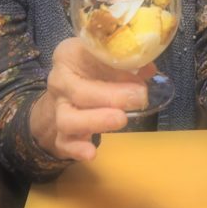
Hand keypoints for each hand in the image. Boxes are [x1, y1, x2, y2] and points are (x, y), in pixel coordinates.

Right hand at [29, 37, 153, 162]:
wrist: (68, 92)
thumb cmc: (93, 69)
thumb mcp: (108, 58)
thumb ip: (127, 62)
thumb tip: (148, 69)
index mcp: (69, 55)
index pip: (84, 55)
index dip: (109, 62)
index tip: (134, 66)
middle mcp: (60, 81)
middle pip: (78, 91)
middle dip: (110, 96)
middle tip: (139, 97)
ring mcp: (58, 108)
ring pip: (68, 119)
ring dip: (95, 121)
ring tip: (121, 119)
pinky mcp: (60, 133)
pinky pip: (64, 143)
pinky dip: (77, 149)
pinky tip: (91, 152)